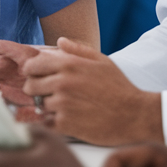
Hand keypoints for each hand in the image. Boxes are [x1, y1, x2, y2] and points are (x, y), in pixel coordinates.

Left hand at [22, 38, 162, 145]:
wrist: (136, 115)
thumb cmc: (120, 87)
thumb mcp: (102, 61)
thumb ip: (78, 50)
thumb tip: (60, 41)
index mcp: (68, 64)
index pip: (32, 66)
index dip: (33, 72)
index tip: (40, 77)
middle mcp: (62, 82)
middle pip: (30, 86)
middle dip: (38, 90)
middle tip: (51, 94)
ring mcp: (62, 104)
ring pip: (38, 105)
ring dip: (47, 107)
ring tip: (65, 107)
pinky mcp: (66, 124)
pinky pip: (46, 122)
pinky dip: (54, 122)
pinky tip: (68, 119)